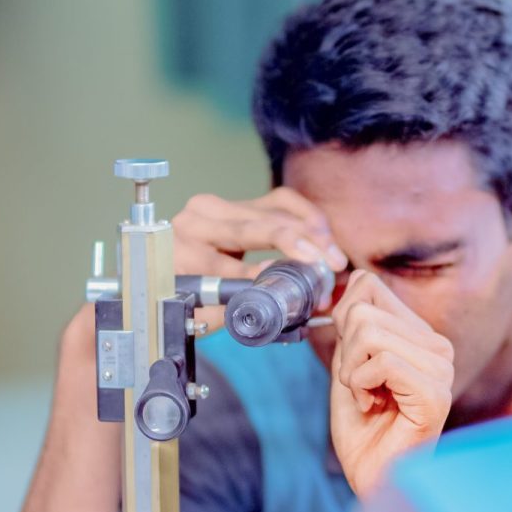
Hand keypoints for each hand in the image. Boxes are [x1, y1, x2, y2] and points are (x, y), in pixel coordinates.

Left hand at [171, 189, 348, 330]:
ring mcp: (220, 205)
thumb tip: (276, 283)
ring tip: (333, 254)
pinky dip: (306, 214)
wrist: (178, 272)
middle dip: (299, 243)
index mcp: (183, 249)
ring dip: (310, 229)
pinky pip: (281, 200)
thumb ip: (235, 300)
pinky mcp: (240, 201)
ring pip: (274, 209)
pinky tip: (324, 233)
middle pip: (256, 226)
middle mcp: (199, 219)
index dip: (264, 274)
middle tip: (330, 263)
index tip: (296, 281)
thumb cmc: (190, 296)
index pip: (227, 263)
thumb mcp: (206, 311)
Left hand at [328, 273, 453, 496]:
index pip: (370, 285)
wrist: (371, 475)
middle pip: (363, 310)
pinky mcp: (435, 392)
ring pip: (369, 334)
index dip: (342, 320)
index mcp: (420, 335)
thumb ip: (351, 324)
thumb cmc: (363, 426)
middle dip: (345, 353)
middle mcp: (438, 347)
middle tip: (361, 387)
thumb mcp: (349, 362)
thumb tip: (347, 283)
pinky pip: (382, 361)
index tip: (350, 359)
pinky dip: (361, 385)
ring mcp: (441, 369)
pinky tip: (374, 406)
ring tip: (368, 398)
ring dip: (352, 372)